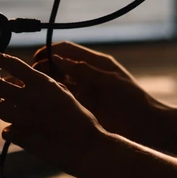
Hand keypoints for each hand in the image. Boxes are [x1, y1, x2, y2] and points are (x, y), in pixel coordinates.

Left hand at [0, 53, 106, 177]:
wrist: (87, 148)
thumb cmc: (82, 121)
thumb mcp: (67, 97)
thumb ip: (49, 88)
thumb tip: (35, 85)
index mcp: (43, 84)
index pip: (14, 65)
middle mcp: (30, 98)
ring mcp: (23, 118)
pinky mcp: (21, 137)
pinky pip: (6, 131)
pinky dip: (9, 130)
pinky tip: (16, 132)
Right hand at [31, 42, 157, 137]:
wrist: (147, 126)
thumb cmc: (134, 100)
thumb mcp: (110, 82)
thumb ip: (86, 71)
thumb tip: (59, 59)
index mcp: (96, 63)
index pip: (66, 50)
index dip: (49, 51)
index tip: (35, 59)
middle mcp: (87, 75)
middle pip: (58, 66)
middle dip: (43, 69)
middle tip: (29, 78)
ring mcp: (84, 92)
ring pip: (58, 84)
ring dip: (45, 85)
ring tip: (30, 92)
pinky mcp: (83, 108)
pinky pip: (63, 100)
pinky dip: (52, 101)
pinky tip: (41, 106)